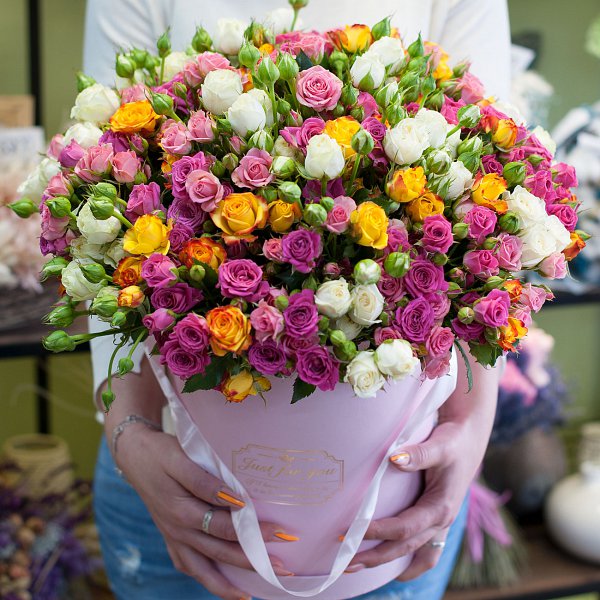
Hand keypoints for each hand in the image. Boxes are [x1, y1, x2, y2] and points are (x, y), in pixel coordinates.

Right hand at [116, 424, 293, 598]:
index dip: (255, 531)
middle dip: (254, 561)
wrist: (135, 455)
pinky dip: (207, 579)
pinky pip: (190, 567)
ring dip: (230, 583)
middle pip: (220, 553)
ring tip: (254, 593)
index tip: (283, 532)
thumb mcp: (181, 460)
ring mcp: (173, 538)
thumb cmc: (162, 454)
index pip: (227, 528)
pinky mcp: (171, 538)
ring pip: (203, 570)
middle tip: (284, 567)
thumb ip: (206, 481)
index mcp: (182, 513)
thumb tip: (235, 499)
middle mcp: (178, 532)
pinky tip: (223, 585)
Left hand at [346, 349, 500, 580]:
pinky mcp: (437, 519)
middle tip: (346, 562)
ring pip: (416, 555)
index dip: (378, 531)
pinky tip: (392, 568)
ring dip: (390, 564)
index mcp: (441, 508)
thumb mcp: (440, 445)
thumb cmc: (454, 441)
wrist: (469, 438)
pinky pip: (426, 552)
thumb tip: (395, 458)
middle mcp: (441, 521)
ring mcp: (440, 524)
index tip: (353, 530)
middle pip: (405, 547)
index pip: (404, 528)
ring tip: (361, 568)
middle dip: (375, 557)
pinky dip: (410, 563)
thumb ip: (420, 454)